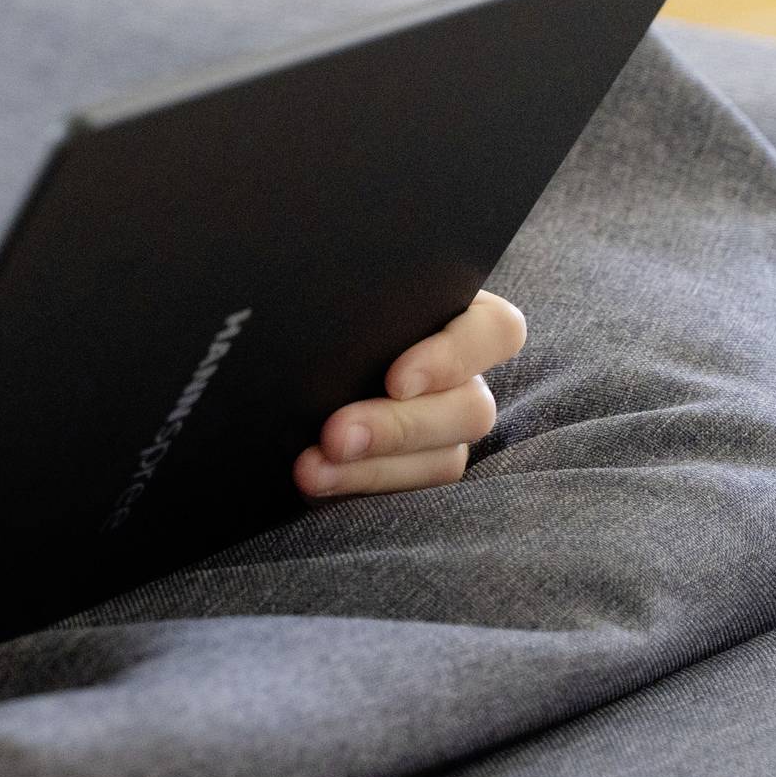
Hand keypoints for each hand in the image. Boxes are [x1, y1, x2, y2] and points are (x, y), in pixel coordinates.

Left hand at [295, 290, 528, 499]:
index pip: (496, 331)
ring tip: (311, 468)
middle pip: (470, 409)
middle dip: (400, 428)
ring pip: (443, 459)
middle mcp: (459, 377)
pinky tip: (313, 480)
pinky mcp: (407, 468)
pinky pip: (407, 492)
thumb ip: (347, 285)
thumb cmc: (313, 302)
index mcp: (455, 316)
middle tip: (335, 435)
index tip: (397, 380)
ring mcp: (440, 427)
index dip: (456, 356)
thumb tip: (321, 288)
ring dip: (375, 469)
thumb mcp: (334, 284)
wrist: (279, 350)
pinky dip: (357, 487)